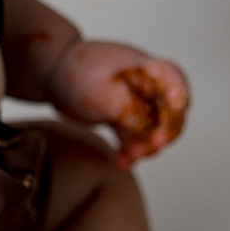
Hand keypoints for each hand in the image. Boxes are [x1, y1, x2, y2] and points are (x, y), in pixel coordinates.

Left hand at [50, 40, 188, 167]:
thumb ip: (129, 112)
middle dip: (163, 133)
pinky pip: (136, 137)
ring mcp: (136, 102)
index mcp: (145, 68)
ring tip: (128, 157)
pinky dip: (132, 150)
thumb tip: (149, 133)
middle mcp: (146, 85)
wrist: (51, 74)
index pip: (174, 81)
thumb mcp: (102, 92)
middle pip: (171, 111)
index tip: (169, 121)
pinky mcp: (124, 117)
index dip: (178, 102)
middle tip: (150, 147)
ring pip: (155, 129)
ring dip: (145, 146)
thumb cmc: (75, 72)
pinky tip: (122, 161)